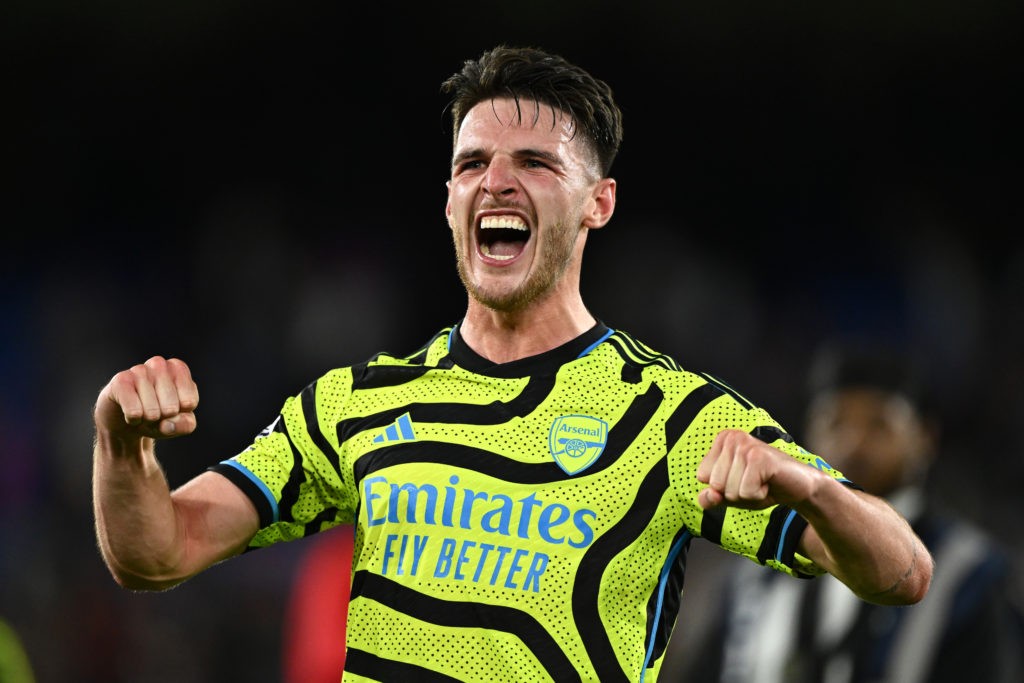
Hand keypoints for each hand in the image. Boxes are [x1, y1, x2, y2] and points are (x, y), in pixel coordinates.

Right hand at [95, 356, 198, 439]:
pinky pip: (134, 412)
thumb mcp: (178, 423)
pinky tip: (130, 413)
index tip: (172, 409)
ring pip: (152, 412)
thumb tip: (167, 424)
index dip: (180, 414)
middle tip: (154, 412)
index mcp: (179, 369)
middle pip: (171, 408)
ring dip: (147, 421)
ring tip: (142, 411)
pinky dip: (134, 420)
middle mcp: (159, 364)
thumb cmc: (158, 416)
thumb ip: (185, 424)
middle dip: (162, 419)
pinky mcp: (120, 381)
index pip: (189, 402)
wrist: (125, 419)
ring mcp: (138, 370)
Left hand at [696, 429, 815, 509]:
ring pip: (730, 490)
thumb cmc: (762, 486)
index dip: (723, 487)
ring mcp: (746, 445)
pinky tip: (769, 482)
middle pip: (716, 485)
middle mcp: (731, 437)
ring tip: (762, 481)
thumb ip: (712, 497)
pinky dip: (759, 495)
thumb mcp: (731, 494)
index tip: (742, 479)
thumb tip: (707, 496)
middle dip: (735, 493)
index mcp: (721, 440)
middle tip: (755, 481)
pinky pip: (746, 492)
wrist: (799, 487)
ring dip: (748, 494)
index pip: (703, 477)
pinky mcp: (759, 457)